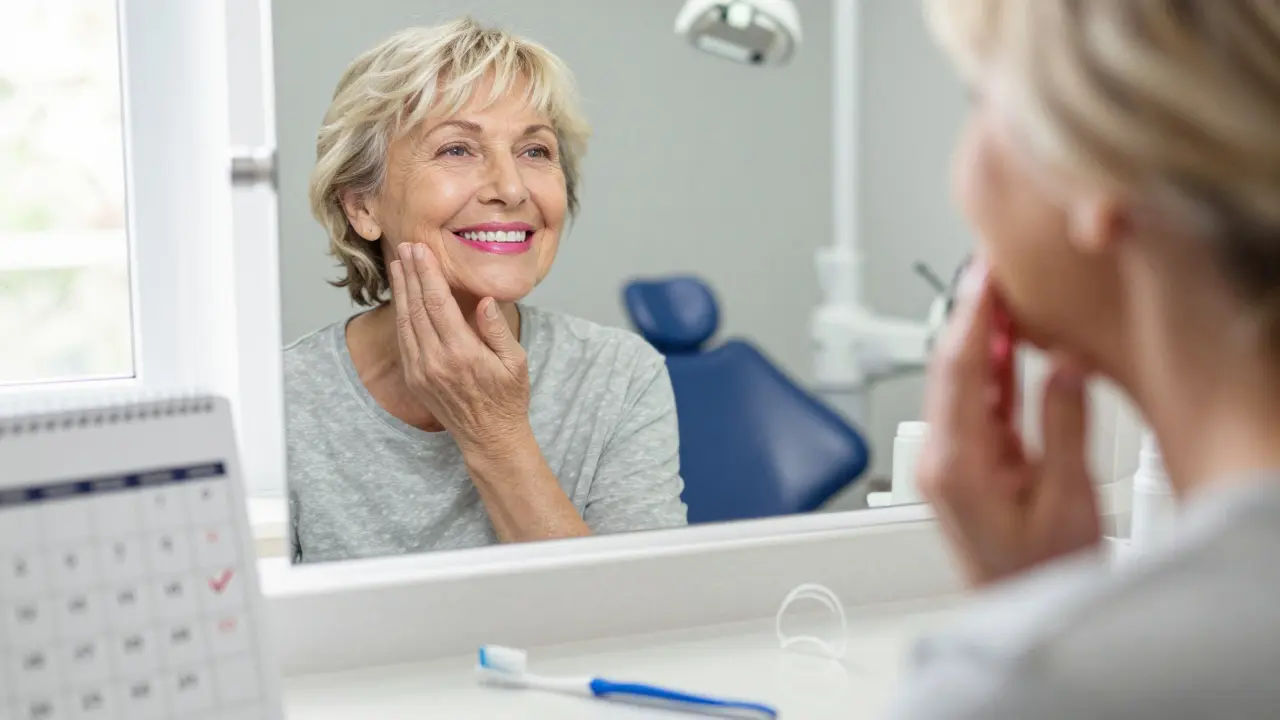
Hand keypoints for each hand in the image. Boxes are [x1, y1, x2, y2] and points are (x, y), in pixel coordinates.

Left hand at [388, 242, 530, 453]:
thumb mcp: (515, 361)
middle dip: (409, 274)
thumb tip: (484, 299)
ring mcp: (421, 371)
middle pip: (416, 306)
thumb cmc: (507, 398)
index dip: (426, 273)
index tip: (420, 250)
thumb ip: (497, 329)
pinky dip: (400, 313)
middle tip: (404, 247)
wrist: (489, 437)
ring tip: (398, 265)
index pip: (437, 302)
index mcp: (461, 352)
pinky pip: (403, 339)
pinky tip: (401, 297)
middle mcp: (435, 360)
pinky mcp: (414, 378)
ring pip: (405, 321)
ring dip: (400, 291)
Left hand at [917, 259, 1101, 586]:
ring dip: (978, 335)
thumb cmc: (1036, 572)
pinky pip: (975, 400)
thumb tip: (1060, 363)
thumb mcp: (1066, 498)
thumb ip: (1061, 425)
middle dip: (969, 314)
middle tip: (988, 266)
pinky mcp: (965, 461)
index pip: (956, 371)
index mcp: (954, 463)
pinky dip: (988, 366)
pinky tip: (1003, 338)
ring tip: (997, 289)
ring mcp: (949, 457)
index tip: (983, 275)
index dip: (969, 315)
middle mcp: (941, 456)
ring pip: (960, 380)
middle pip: (950, 368)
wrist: (1018, 606)